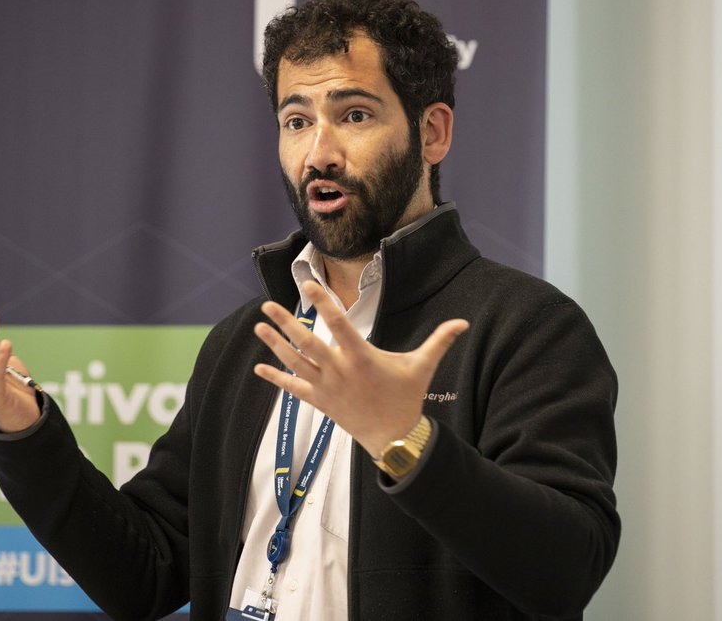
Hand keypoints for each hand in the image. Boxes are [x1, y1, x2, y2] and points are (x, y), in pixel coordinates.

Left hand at [252, 281, 468, 456]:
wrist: (393, 437)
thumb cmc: (406, 397)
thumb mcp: (422, 366)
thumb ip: (439, 341)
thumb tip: (463, 322)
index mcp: (362, 357)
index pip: (338, 324)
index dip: (322, 303)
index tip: (307, 284)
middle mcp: (340, 371)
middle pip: (307, 343)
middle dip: (285, 324)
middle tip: (267, 305)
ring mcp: (327, 388)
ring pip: (296, 363)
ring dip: (275, 345)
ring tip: (258, 326)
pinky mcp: (321, 402)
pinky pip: (294, 389)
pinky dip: (276, 378)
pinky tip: (259, 367)